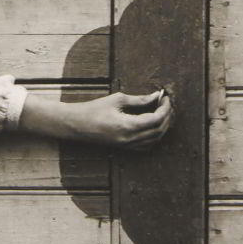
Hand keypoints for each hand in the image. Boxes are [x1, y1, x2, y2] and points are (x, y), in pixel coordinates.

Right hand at [19, 90, 173, 148]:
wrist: (76, 125)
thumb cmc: (94, 110)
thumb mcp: (117, 100)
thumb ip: (139, 99)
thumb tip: (155, 96)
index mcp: (128, 126)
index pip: (156, 119)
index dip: (165, 108)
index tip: (165, 97)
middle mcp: (130, 139)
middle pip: (159, 130)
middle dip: (166, 115)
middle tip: (165, 102)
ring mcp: (127, 146)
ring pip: (155, 139)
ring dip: (162, 125)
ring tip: (161, 111)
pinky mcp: (124, 148)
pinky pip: (146, 145)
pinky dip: (154, 135)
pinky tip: (153, 125)